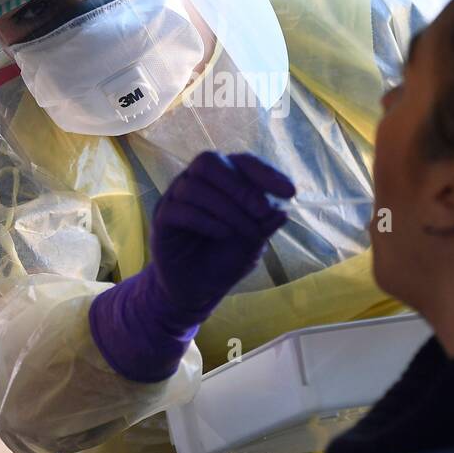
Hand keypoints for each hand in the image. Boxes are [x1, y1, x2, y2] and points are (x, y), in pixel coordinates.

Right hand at [150, 151, 295, 314]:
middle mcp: (198, 183)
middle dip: (239, 186)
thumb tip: (282, 211)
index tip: (290, 193)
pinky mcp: (162, 219)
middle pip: (209, 162)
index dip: (266, 173)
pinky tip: (224, 234)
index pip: (242, 162)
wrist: (196, 290)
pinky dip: (206, 220)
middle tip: (261, 211)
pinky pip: (180, 209)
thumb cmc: (225, 260)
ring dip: (226, 208)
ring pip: (195, 186)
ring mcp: (177, 199)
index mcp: (224, 182)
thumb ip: (264, 227)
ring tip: (244, 232)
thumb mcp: (252, 245)